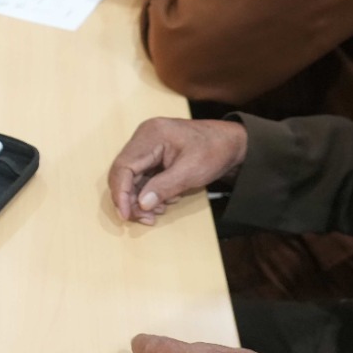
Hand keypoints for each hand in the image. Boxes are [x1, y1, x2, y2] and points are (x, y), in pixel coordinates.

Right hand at [108, 117, 246, 223]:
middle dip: (131, 199)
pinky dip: (148, 193)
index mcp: (151, 134)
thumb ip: (164, 187)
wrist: (231, 143)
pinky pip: (142, 176)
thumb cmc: (214, 150)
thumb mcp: (191, 171)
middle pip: (124, 172)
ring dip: (140, 198)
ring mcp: (147, 145)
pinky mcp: (152, 154)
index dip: (121, 192)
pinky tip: (161, 202)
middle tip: (145, 218)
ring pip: (131, 177)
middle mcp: (144, 137)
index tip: (126, 214)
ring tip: (157, 212)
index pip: (124, 165)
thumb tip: (141, 204)